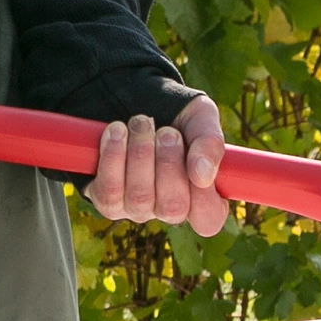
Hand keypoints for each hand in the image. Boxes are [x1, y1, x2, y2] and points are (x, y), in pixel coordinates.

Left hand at [85, 95, 228, 236]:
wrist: (133, 100)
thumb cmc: (175, 116)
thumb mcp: (202, 118)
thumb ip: (211, 143)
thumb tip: (203, 175)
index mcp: (200, 197)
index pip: (208, 220)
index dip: (205, 198)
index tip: (198, 166)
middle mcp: (169, 209)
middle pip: (172, 208)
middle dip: (169, 163)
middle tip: (167, 132)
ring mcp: (138, 209)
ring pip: (140, 197)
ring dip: (140, 154)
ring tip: (141, 123)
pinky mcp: (108, 201)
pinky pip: (110, 191)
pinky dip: (113, 157)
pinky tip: (117, 132)